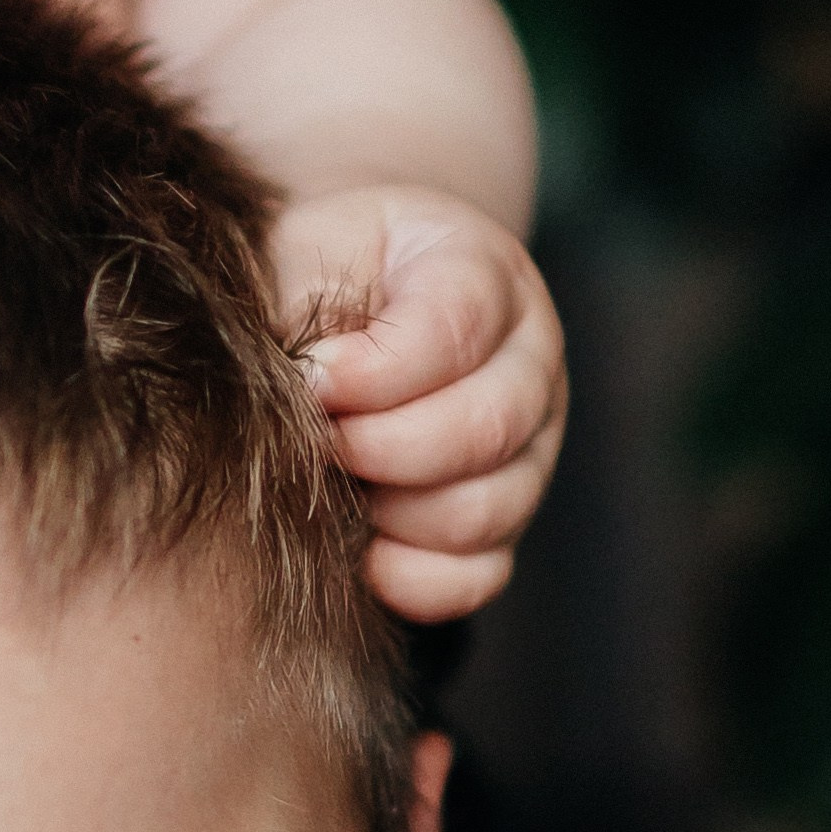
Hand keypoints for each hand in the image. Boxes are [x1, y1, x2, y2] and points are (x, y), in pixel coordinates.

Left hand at [275, 184, 567, 622]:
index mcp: (485, 273)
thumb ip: (304, 301)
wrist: (324, 317)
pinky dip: (410, 579)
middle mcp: (530, 361)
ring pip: (484, 511)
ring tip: (335, 486)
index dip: (375, 372)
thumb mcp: (300, 252)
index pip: (459, 327)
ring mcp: (530, 450)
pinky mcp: (503, 525)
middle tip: (318, 443)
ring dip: (392, 515)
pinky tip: (359, 553)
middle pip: (488, 427)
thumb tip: (311, 391)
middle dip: (381, 450)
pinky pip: (476, 578)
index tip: (310, 380)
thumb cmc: (310, 279)